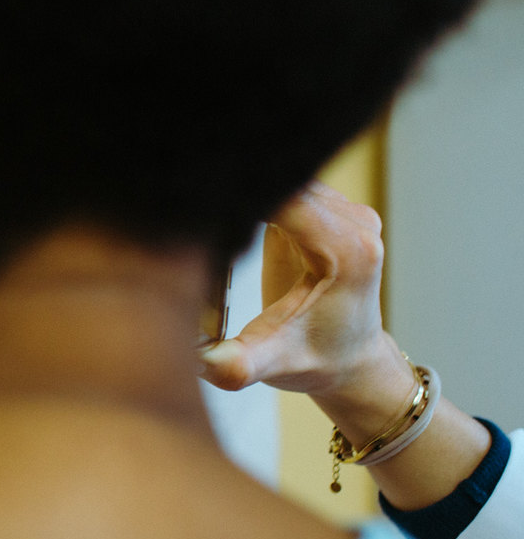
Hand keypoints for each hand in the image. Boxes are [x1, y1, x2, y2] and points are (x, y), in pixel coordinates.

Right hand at [199, 180, 489, 510]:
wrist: (349, 362)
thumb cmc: (313, 360)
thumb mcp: (272, 364)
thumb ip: (237, 364)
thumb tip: (203, 362)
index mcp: (346, 251)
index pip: (284, 195)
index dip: (235, 192)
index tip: (191, 200)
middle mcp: (355, 223)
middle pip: (284, 176)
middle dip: (234, 185)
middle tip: (183, 201)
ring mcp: (348, 212)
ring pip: (286, 174)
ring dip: (244, 186)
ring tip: (201, 205)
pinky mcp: (332, 209)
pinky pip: (290, 183)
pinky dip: (256, 191)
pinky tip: (225, 207)